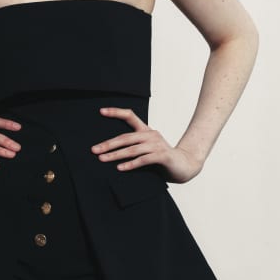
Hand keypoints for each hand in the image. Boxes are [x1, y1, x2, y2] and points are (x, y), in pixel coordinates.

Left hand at [90, 107, 204, 184]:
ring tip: (103, 159)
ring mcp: (157, 145)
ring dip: (116, 155)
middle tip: (95, 150)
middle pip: (126, 137)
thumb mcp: (146, 150)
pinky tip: (120, 168)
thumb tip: (109, 151)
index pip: (130, 116)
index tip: (101, 111)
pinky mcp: (163, 156)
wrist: (185, 166)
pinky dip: (131, 164)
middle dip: (109, 144)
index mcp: (146, 131)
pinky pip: (143, 159)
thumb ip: (133, 148)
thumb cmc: (162, 159)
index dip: (116, 112)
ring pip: (132, 149)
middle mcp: (151, 135)